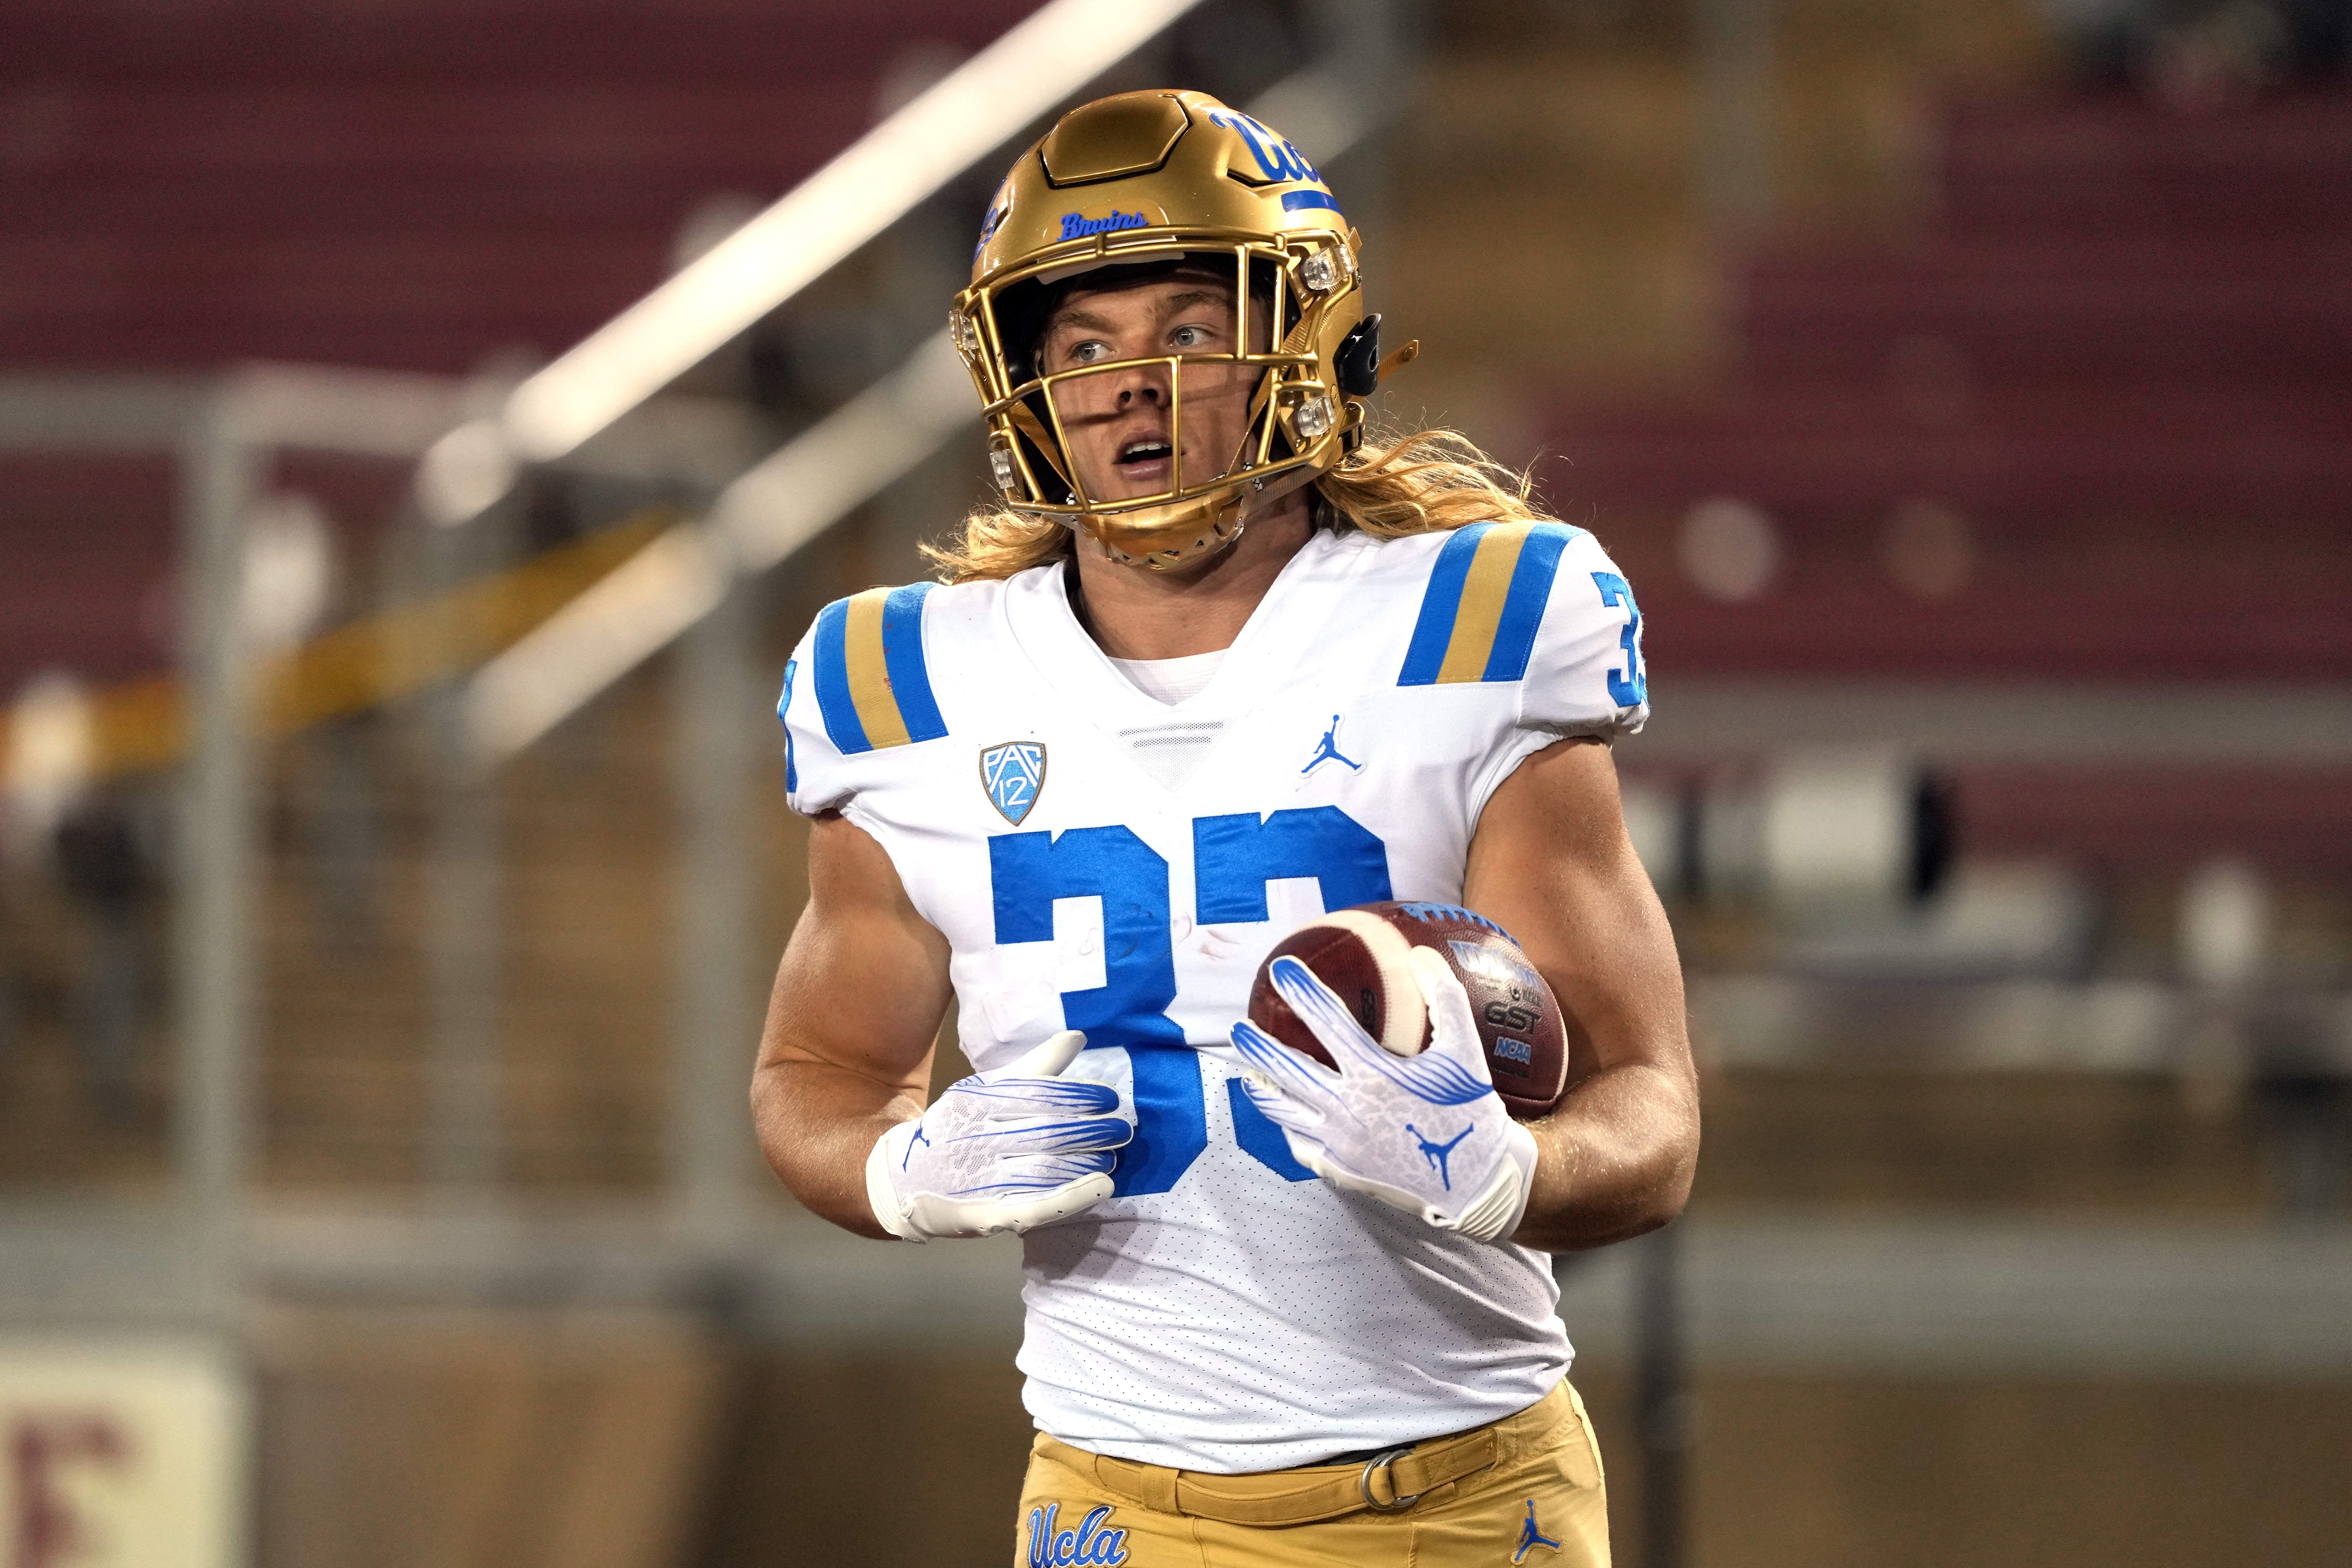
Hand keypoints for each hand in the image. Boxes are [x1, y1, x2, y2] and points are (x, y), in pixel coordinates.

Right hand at [864, 1030, 1130, 1241]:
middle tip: (1122, 1126)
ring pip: (1047, 1169)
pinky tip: (1102, 1188)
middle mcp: (979, 1142)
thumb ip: (1033, 1067)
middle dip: (1091, 1129)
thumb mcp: (985, 1090)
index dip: (1078, 1096)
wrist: (900, 1181)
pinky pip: (1037, 1207)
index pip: (1036, 1097)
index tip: (1108, 1096)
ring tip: (1114, 1153)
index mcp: (977, 1105)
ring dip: (1088, 1161)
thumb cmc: (955, 1129)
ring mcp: (983, 1181)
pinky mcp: (989, 1215)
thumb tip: (1077, 1038)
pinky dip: (1072, 1197)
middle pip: (1047, 1134)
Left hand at [1231, 949, 1537, 1242]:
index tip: (1280, 970)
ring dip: (1262, 1087)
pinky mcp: (1341, 1169)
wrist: (1478, 1180)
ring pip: (1285, 1110)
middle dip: (1259, 1046)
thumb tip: (1420, 955)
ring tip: (1246, 1073)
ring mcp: (1340, 1143)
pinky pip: (1301, 1144)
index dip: (1301, 991)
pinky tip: (1283, 1116)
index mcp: (1375, 1075)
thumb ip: (1444, 997)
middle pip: (1288, 1069)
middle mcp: (1349, 1109)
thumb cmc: (1471, 1111)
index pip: (1327, 1021)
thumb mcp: (1465, 1050)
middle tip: (1239, 1028)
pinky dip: (1287, 1126)